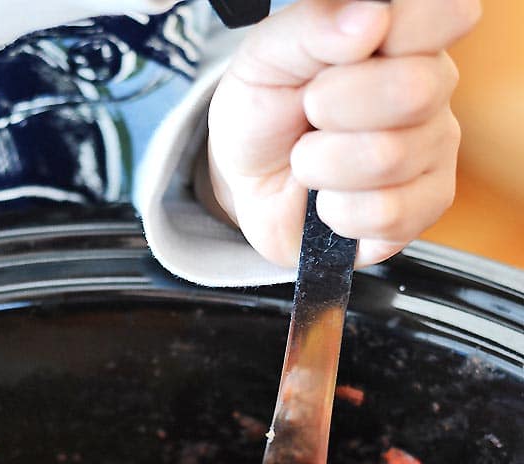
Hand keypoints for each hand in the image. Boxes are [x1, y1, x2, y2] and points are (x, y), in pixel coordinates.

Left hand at [206, 0, 481, 268]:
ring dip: (324, 164)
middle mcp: (431, 87)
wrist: (249, 185)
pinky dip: (339, 211)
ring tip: (310, 160)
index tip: (362, 43)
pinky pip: (388, 213)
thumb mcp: (266, 57)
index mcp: (402, 34)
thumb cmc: (266, 114)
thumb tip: (371, 19)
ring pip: (390, 158)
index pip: (444, 14)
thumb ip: (312, 28)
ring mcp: (434, 151)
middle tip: (310, 111)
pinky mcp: (425, 209)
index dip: (406, 28)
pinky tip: (330, 201)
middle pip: (416, 90)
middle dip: (336, 106)